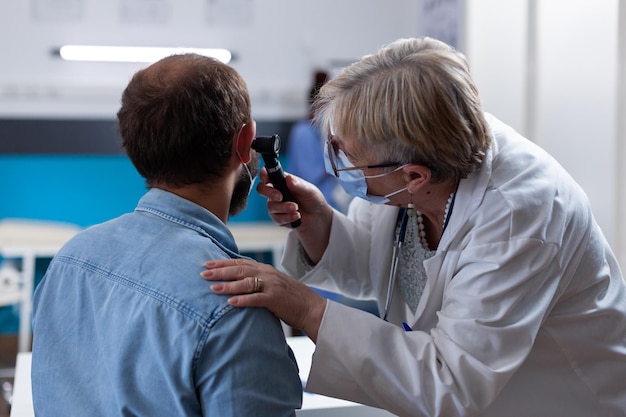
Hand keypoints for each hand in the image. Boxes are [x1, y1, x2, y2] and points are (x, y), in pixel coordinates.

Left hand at [202, 258, 326, 341]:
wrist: (311, 307)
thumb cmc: (290, 298)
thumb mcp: (272, 285)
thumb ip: (257, 282)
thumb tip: (237, 283)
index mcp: (265, 269)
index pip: (241, 263)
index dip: (223, 263)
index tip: (207, 263)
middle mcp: (268, 274)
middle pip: (240, 269)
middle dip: (220, 271)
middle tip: (203, 273)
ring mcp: (272, 285)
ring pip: (246, 282)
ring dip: (228, 285)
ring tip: (213, 288)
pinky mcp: (275, 299)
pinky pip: (256, 298)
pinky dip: (243, 300)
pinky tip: (230, 303)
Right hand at [257, 169, 333, 262]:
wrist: (318, 217)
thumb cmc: (313, 199)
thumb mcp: (309, 190)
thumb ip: (298, 184)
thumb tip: (288, 178)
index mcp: (282, 181)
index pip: (267, 175)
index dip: (264, 175)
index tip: (267, 179)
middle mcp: (276, 192)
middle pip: (261, 189)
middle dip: (269, 193)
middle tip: (280, 197)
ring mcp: (276, 205)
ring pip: (270, 206)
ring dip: (283, 208)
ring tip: (296, 208)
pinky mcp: (278, 218)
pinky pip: (277, 218)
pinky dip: (287, 218)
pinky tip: (297, 216)